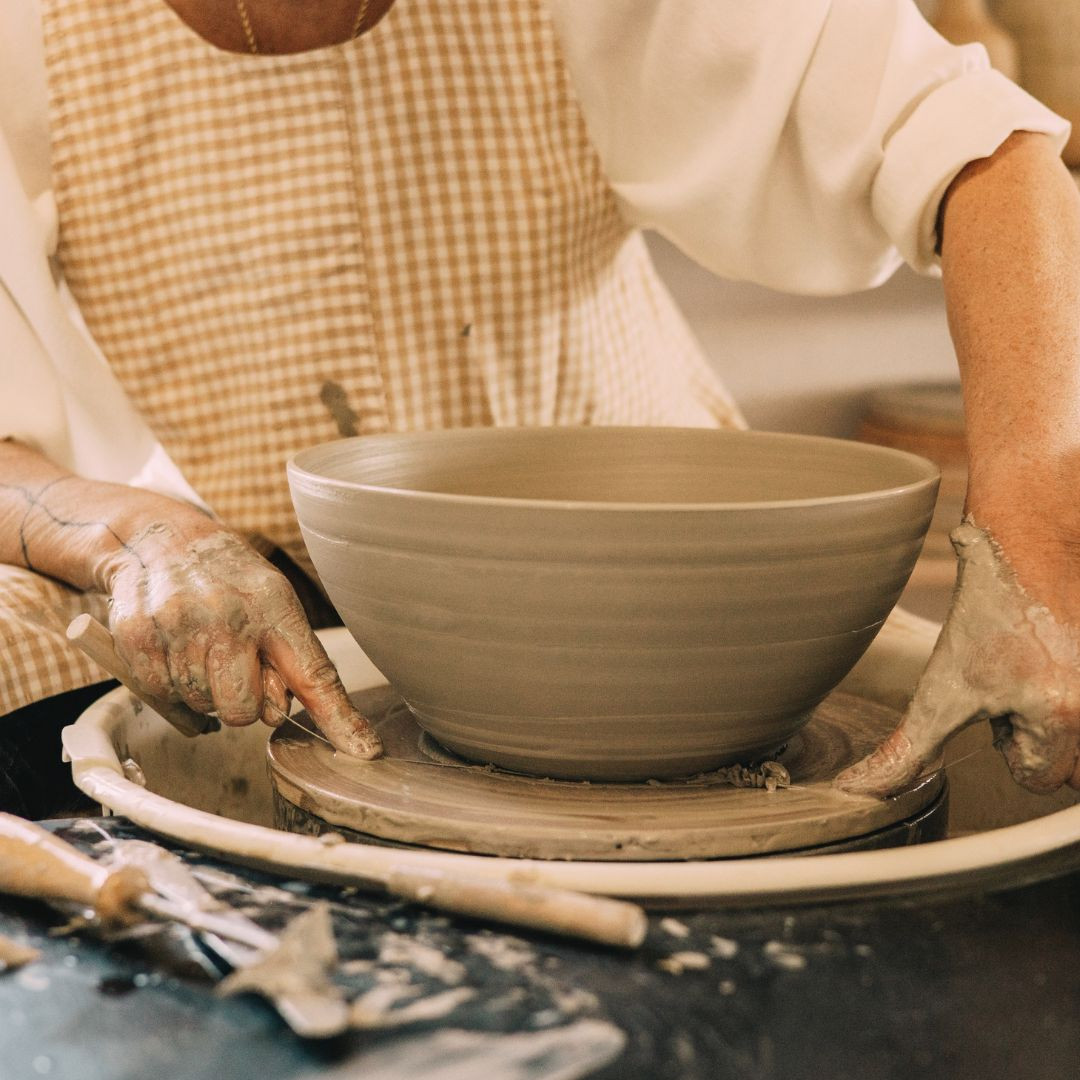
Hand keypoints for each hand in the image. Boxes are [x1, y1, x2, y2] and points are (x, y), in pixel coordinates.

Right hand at [104, 520, 380, 757]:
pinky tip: (175, 651)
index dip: (338, 718)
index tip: (366, 749)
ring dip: (204, 690)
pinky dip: (171, 687)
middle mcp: (226, 615)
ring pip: (202, 707)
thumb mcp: (274, 602)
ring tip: (200, 647)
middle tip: (233, 665)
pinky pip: (163, 698)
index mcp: (273, 604)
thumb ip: (291, 659)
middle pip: (243, 711)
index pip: (313, 673)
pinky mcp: (137, 640)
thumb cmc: (228, 580)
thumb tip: (284, 714)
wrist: (160, 539)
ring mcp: (178, 627)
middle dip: (240, 701)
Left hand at [836, 520, 1079, 798]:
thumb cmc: (985, 618)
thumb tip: (858, 790)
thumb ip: (906, 750)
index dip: (1007, 747)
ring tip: (1029, 676)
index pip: (1036, 780)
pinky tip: (1047, 659)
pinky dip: (1069, 693)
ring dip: (1054, 719)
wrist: (1027, 551)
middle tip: (1011, 693)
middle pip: (1067, 766)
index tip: (994, 707)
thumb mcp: (938, 690)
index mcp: (1061, 716)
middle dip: (1037, 740)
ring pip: (1078, 736)